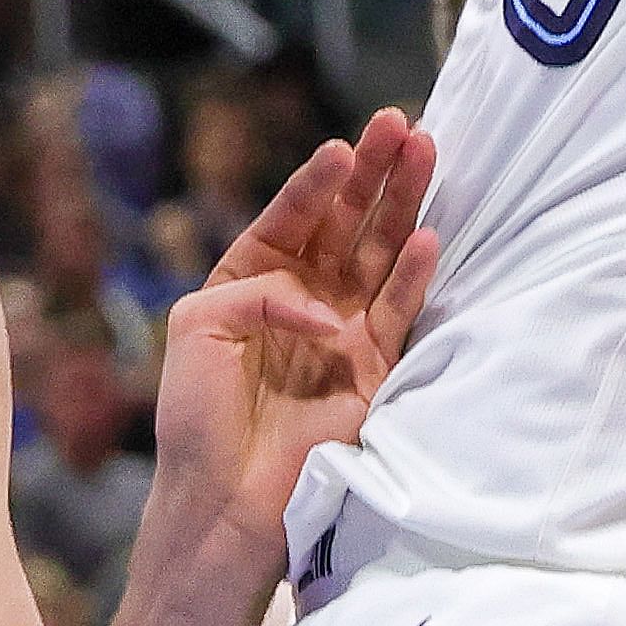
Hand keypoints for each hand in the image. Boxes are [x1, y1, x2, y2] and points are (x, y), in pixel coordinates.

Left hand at [146, 111, 436, 557]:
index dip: (316, 182)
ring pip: (379, 255)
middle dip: (374, 173)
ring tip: (427, 151)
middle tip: (402, 124)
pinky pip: (399, 313)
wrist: (222, 501)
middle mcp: (301, 301)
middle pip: (346, 224)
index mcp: (250, 283)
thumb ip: (256, 292)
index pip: (291, 218)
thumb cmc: (196, 418)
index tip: (342, 148)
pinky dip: (413, 276)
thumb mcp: (197, 328)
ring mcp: (341, 334)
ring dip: (403, 205)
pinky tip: (428, 236)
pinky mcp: (372, 372)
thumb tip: (323, 308)